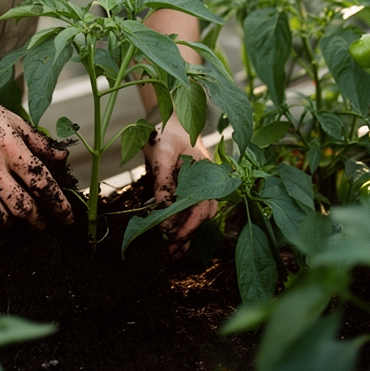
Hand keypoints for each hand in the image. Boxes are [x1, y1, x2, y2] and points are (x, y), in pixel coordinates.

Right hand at [0, 81, 72, 237]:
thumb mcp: (6, 116)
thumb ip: (35, 140)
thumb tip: (61, 157)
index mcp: (9, 144)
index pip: (42, 182)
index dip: (59, 204)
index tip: (67, 216)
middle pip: (23, 206)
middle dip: (39, 221)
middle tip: (44, 225)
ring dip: (14, 228)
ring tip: (20, 227)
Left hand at [143, 114, 217, 252]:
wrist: (168, 120)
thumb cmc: (166, 133)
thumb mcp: (162, 153)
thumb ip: (163, 181)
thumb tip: (163, 209)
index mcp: (206, 173)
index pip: (203, 206)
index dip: (190, 224)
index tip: (174, 236)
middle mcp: (207, 182)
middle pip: (204, 216)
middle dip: (188, 234)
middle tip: (171, 250)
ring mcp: (199, 186)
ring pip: (198, 216)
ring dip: (185, 233)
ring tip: (170, 250)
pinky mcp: (189, 189)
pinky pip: (188, 210)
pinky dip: (180, 224)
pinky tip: (168, 235)